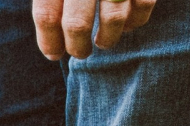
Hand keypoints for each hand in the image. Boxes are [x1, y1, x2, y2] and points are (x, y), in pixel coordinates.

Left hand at [33, 0, 155, 59]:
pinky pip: (143, 5)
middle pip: (76, 23)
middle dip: (77, 46)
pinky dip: (136, 21)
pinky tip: (128, 25)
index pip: (46, 14)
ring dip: (107, 38)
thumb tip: (51, 37)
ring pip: (113, 18)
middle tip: (80, 53)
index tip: (53, 55)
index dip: (48, 41)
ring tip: (103, 42)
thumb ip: (54, 0)